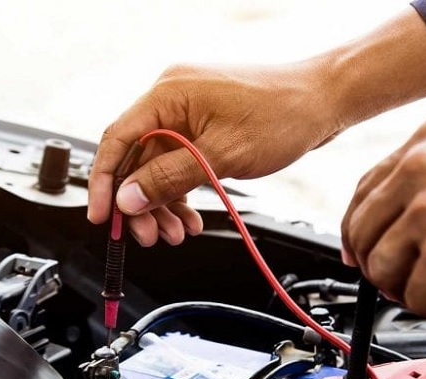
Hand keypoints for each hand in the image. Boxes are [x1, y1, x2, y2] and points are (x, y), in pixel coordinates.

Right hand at [88, 62, 339, 246]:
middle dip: (140, 203)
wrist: (323, 102)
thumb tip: (129, 198)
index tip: (102, 217)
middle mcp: (172, 100)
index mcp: (167, 94)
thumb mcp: (221, 156)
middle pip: (136, 159)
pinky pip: (179, 165)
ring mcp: (188, 114)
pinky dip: (181, 194)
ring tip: (176, 234)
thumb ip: (170, 179)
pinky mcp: (204, 128)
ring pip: (158, 167)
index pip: (118, 139)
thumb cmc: (282, 115)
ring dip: (163, 204)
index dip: (104, 181)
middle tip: (149, 236)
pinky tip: (190, 219)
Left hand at [341, 116, 425, 317]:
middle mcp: (421, 167)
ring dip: (421, 290)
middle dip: (387, 269)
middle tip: (421, 282)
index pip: (364, 192)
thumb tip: (393, 229)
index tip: (365, 255)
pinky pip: (417, 300)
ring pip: (383, 273)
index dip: (360, 233)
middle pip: (362, 237)